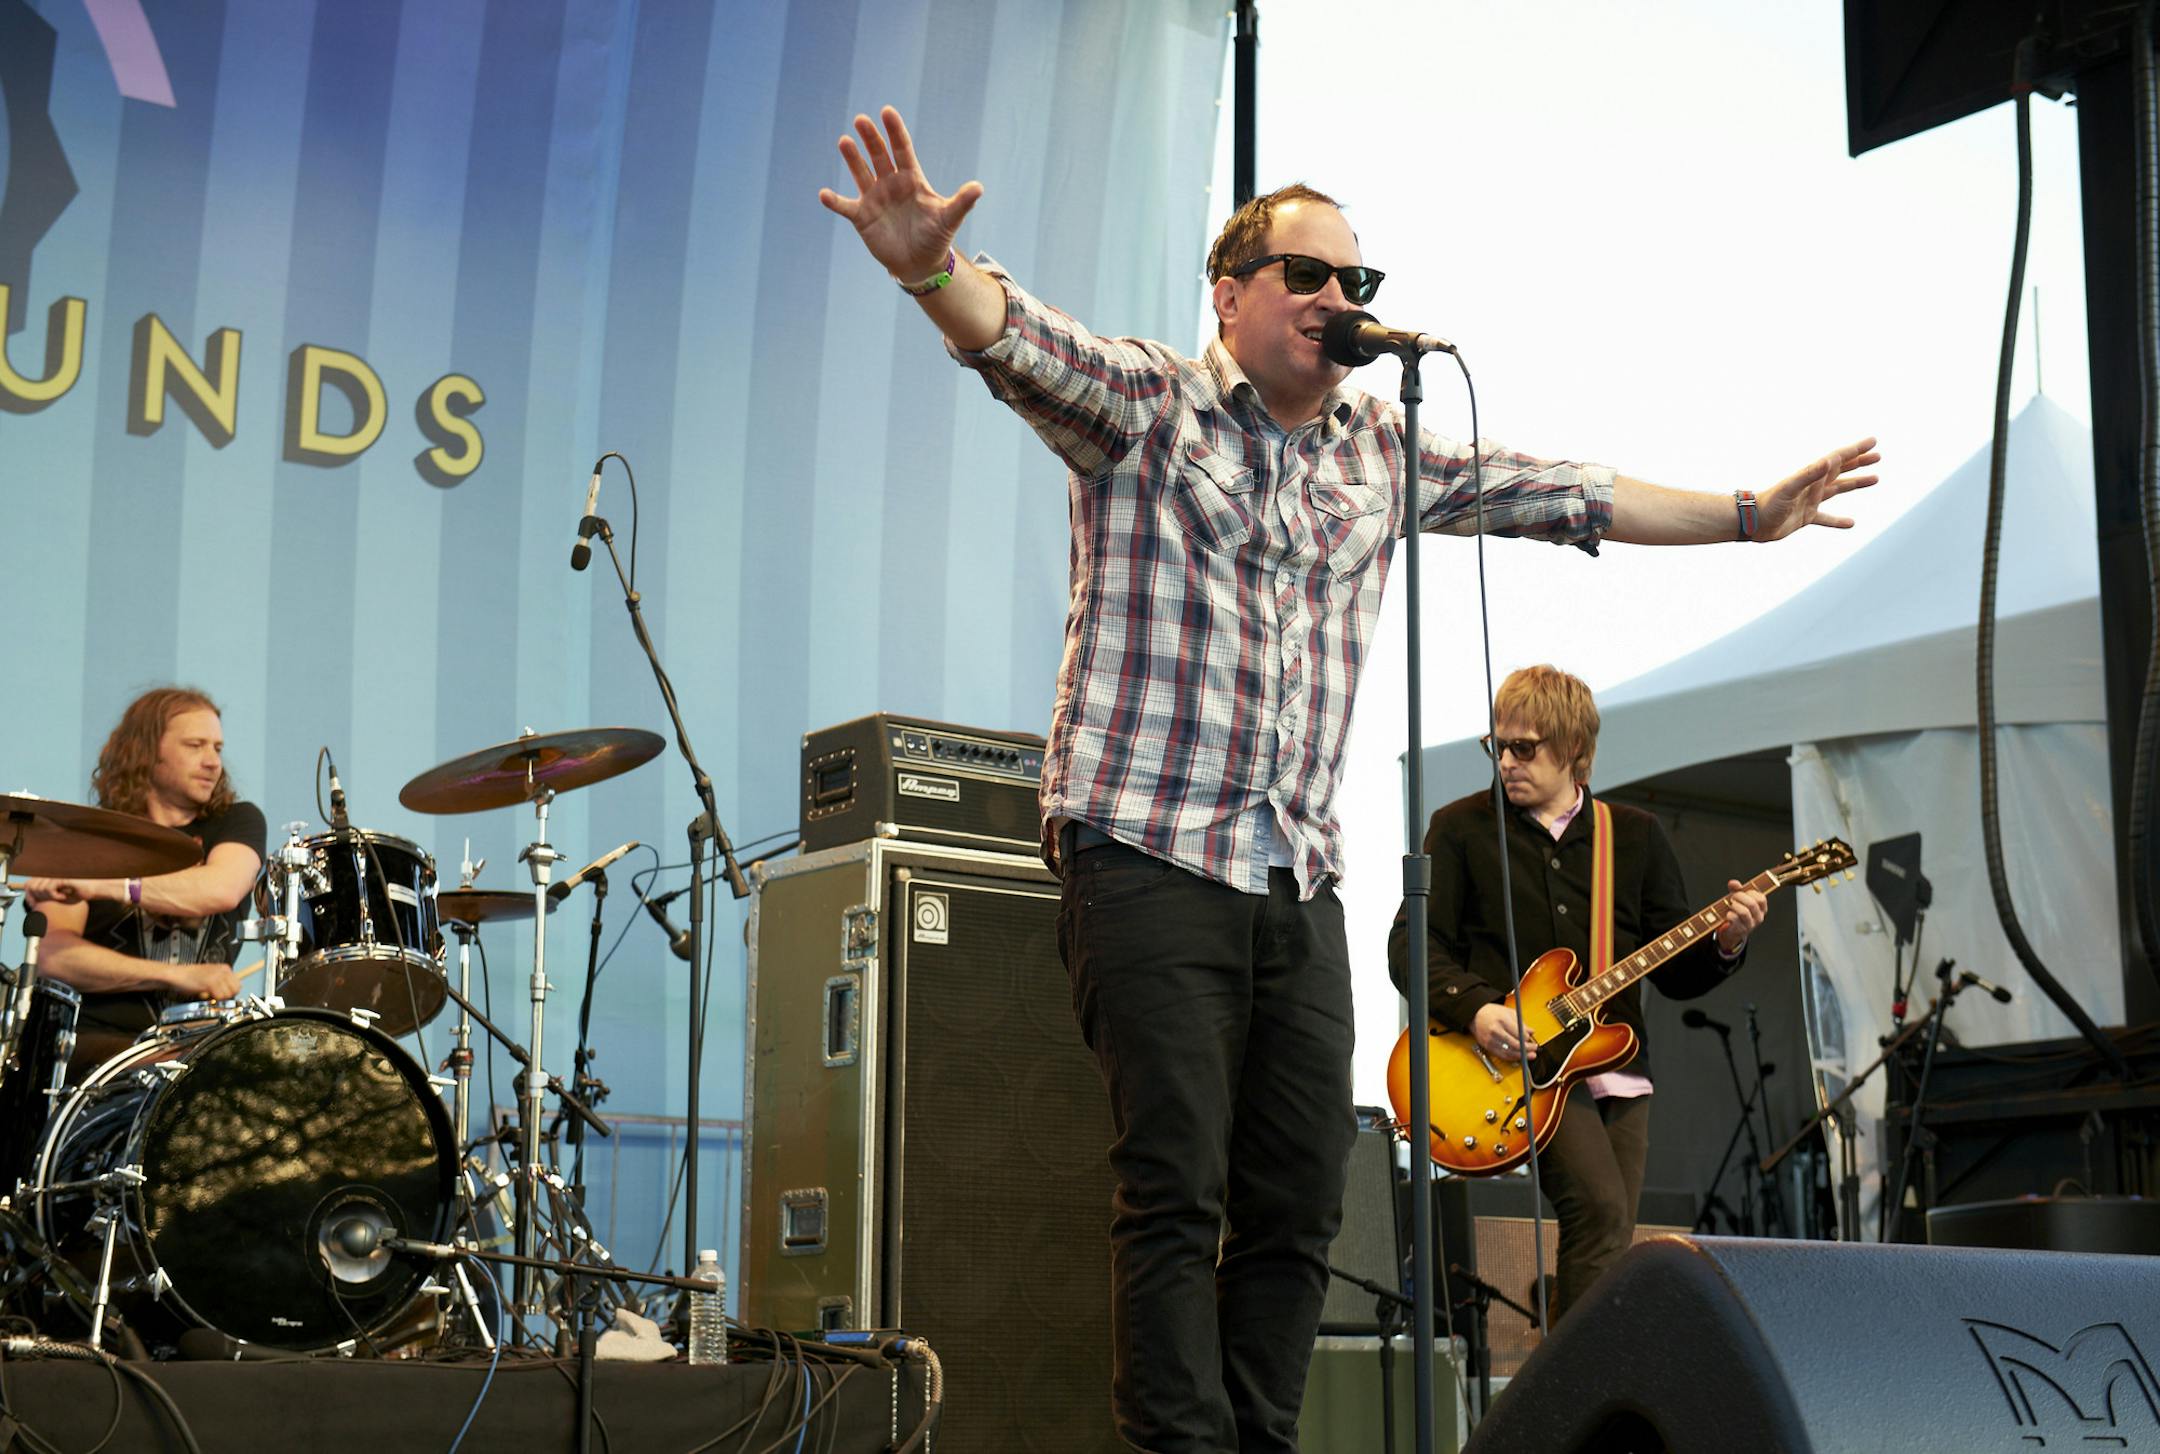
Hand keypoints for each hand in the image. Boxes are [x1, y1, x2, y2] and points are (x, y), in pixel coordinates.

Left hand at [24, 877, 114, 906]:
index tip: (34, 904)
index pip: (29, 884)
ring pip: (40, 888)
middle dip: (38, 897)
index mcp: (48, 876)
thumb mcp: (58, 896)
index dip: (29, 895)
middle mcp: (50, 873)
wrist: (94, 889)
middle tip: (50, 901)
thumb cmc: (78, 893)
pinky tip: (64, 896)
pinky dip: (55, 896)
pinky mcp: (62, 877)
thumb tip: (30, 900)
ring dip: (48, 897)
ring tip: (60, 898)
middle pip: (31, 885)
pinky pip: (50, 888)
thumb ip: (44, 895)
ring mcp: (55, 874)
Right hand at [171, 962, 239, 1001]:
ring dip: (217, 998)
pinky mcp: (211, 983)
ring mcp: (218, 976)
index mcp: (225, 968)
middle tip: (214, 995)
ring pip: (228, 995)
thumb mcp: (211, 976)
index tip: (221, 994)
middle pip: (235, 990)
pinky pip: (219, 997)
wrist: (177, 974)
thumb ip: (222, 982)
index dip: (230, 992)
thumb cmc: (191, 977)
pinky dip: (212, 999)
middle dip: (226, 996)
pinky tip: (204, 994)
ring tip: (207, 993)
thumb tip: (232, 992)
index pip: (238, 984)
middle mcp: (223, 971)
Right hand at [817, 106, 983, 281]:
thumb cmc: (935, 237)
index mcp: (911, 179)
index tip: (887, 112)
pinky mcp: (862, 216)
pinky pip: (845, 206)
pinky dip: (834, 201)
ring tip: (844, 142)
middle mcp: (890, 183)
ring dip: (852, 158)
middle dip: (871, 138)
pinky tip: (824, 194)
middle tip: (861, 120)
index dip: (895, 131)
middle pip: (878, 155)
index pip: (902, 149)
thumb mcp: (949, 219)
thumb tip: (979, 188)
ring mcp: (874, 198)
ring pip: (860, 172)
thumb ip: (961, 202)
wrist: (919, 262)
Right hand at [1473, 1002, 1536, 1062]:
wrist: (1474, 1014)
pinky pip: (1501, 1055)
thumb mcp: (1508, 1012)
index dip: (1528, 1039)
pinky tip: (1517, 1056)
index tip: (1532, 1040)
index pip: (1519, 1034)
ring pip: (1509, 1052)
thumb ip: (1521, 1022)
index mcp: (1502, 1020)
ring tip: (1528, 1056)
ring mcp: (1490, 1040)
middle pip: (1515, 1045)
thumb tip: (1531, 1032)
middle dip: (1527, 1049)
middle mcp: (1496, 1031)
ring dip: (1521, 1056)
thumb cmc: (1491, 1012)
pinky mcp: (1487, 1046)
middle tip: (1534, 1049)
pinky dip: (1511, 1057)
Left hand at [1718, 881, 1767, 952]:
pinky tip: (1728, 914)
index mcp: (1762, 908)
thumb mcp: (1739, 899)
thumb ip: (1737, 889)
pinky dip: (1729, 914)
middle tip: (1732, 898)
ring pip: (1744, 912)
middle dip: (1739, 897)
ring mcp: (1750, 925)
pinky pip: (1735, 919)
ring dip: (1734, 906)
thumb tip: (1733, 883)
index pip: (1761, 899)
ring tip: (1730, 905)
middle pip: (1752, 904)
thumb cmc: (1737, 911)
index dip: (1750, 893)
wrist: (1733, 930)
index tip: (1742, 892)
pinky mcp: (1740, 930)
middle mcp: (1758, 917)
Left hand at [1755, 436, 1879, 539]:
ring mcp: (1810, 501)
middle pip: (1841, 471)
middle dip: (1859, 462)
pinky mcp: (1806, 517)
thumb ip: (1809, 474)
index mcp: (1811, 475)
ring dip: (1855, 483)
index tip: (1873, 441)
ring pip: (1838, 490)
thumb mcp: (1789, 487)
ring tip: (1875, 479)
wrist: (1751, 522)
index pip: (1838, 459)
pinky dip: (1838, 520)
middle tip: (1877, 456)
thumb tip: (1829, 460)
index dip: (1856, 450)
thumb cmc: (1768, 504)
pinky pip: (1826, 518)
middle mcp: (1812, 486)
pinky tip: (1851, 523)